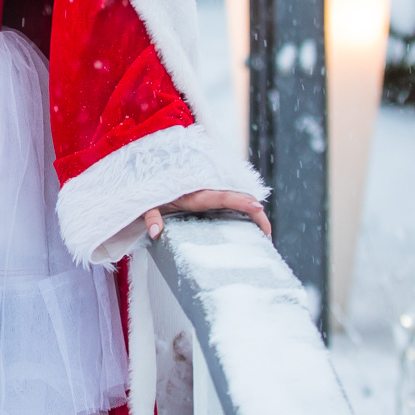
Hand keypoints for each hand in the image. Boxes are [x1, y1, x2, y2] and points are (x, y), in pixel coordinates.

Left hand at [143, 188, 271, 242]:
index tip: (258, 207)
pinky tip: (250, 227)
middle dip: (256, 213)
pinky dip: (244, 211)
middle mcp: (207, 191)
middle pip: (238, 197)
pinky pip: (232, 202)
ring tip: (264, 235)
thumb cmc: (150, 193)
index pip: (223, 197)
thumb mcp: (147, 205)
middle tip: (267, 235)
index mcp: (195, 193)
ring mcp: (210, 194)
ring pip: (238, 199)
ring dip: (253, 213)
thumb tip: (155, 232)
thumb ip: (151, 216)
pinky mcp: (209, 198)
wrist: (148, 178)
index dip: (242, 202)